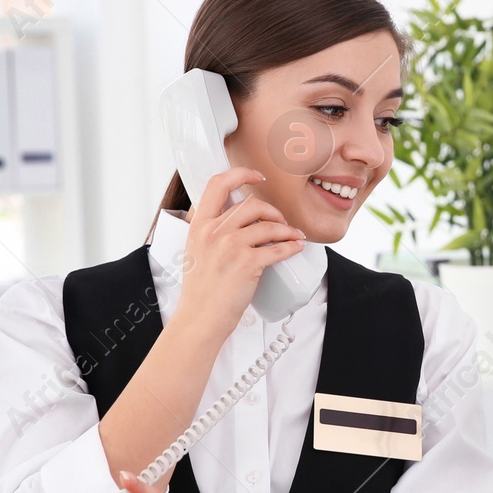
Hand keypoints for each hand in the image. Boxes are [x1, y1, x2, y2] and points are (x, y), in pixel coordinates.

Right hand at [175, 166, 306, 343]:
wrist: (201, 318)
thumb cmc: (201, 289)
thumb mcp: (196, 250)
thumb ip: (211, 231)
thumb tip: (236, 218)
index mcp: (199, 225)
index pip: (217, 184)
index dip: (241, 174)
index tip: (258, 176)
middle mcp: (213, 232)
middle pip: (252, 205)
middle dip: (273, 211)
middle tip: (280, 222)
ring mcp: (230, 246)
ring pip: (269, 226)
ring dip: (286, 230)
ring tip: (293, 236)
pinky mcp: (247, 263)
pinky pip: (278, 248)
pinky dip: (291, 246)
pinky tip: (296, 246)